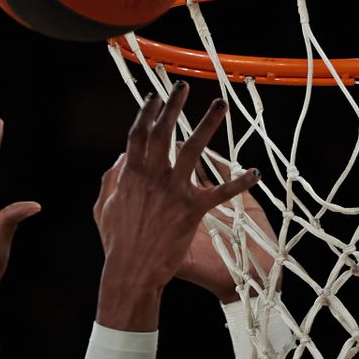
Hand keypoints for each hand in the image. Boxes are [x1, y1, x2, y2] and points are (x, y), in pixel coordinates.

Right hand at [92, 84, 259, 330]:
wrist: (132, 271)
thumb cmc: (117, 243)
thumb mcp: (104, 208)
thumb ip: (112, 180)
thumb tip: (121, 159)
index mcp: (131, 174)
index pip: (139, 134)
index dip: (147, 112)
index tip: (154, 96)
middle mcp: (153, 176)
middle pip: (165, 132)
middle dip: (174, 106)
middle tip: (184, 87)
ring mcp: (173, 191)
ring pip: (193, 149)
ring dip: (208, 124)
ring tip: (220, 104)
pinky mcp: (192, 209)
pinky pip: (220, 192)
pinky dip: (239, 183)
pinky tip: (255, 172)